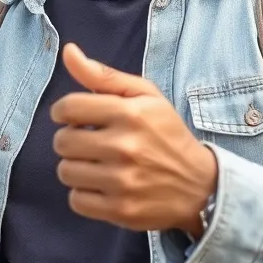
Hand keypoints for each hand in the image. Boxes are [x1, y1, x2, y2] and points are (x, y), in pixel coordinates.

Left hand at [51, 43, 218, 236]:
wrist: (199, 186)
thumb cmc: (166, 134)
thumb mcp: (144, 96)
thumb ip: (103, 74)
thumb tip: (68, 51)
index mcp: (130, 113)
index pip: (68, 108)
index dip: (65, 112)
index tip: (76, 117)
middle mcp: (125, 147)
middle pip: (62, 142)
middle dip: (72, 139)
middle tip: (91, 142)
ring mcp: (123, 182)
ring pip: (65, 172)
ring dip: (76, 167)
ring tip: (97, 164)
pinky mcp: (121, 211)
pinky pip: (76, 201)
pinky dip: (84, 194)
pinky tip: (102, 186)